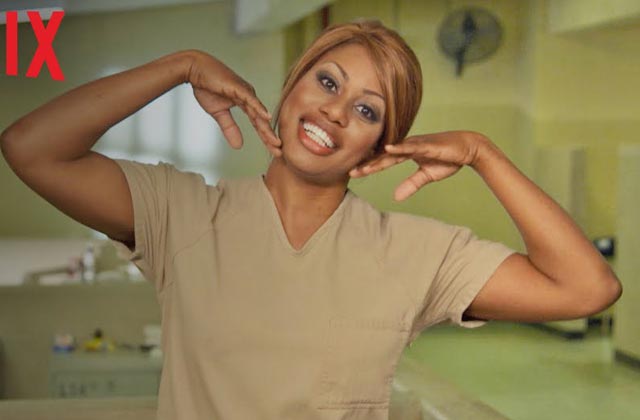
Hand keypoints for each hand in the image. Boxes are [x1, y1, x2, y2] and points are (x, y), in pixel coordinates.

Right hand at [187, 51, 281, 156]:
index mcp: (246, 103)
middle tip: (279, 152)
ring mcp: (245, 91)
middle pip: (262, 121)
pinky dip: (259, 108)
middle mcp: (249, 97)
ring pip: (258, 113)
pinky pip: (250, 99)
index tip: (274, 151)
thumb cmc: (207, 87)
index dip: (266, 138)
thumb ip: (230, 128)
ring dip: (267, 128)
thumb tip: (238, 146)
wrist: (195, 70)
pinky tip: (267, 117)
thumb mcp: (219, 113)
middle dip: (270, 137)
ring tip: (275, 141)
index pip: (258, 124)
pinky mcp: (238, 87)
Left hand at [349, 130, 486, 200]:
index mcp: (406, 152)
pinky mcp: (428, 144)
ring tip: (364, 166)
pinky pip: (411, 146)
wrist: (469, 148)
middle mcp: (408, 146)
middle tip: (350, 172)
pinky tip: (388, 148)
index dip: (369, 167)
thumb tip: (396, 197)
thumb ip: (411, 185)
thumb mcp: (427, 175)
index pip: (383, 161)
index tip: (354, 174)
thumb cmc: (448, 158)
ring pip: (394, 152)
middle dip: (367, 164)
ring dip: (378, 159)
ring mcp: (417, 144)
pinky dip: (399, 147)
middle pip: (384, 156)